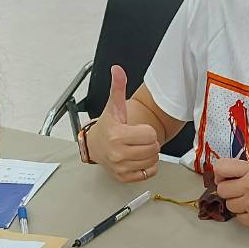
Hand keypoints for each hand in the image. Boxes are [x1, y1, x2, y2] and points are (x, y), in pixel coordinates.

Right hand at [96, 65, 159, 183]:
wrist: (94, 146)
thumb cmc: (107, 126)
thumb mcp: (113, 106)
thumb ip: (118, 87)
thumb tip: (117, 69)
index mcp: (117, 136)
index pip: (150, 135)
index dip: (147, 131)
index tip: (137, 130)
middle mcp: (117, 154)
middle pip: (153, 148)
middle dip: (149, 142)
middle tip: (138, 138)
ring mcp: (120, 168)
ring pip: (153, 161)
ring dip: (149, 154)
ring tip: (137, 147)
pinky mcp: (123, 178)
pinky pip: (149, 174)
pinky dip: (147, 167)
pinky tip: (138, 158)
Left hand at [211, 158, 248, 233]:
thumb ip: (248, 171)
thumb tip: (229, 177)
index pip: (221, 168)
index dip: (220, 174)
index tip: (224, 177)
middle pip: (222, 190)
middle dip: (228, 191)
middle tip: (239, 191)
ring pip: (229, 206)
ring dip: (237, 204)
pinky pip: (239, 218)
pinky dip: (244, 215)